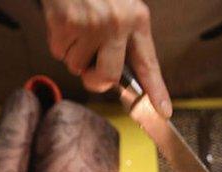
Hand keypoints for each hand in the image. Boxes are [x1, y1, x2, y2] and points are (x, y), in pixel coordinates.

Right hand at [42, 0, 171, 116]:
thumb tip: (116, 74)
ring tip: (76, 26)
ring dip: (73, 53)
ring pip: (77, 66)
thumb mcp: (121, 4)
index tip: (163, 111)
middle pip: (106, 77)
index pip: (148, 64)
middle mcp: (116, 24)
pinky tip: (63, 21)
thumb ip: (125, 36)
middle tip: (90, 68)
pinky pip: (59, 52)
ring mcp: (90, 25)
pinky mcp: (65, 24)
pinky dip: (58, 42)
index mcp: (136, 19)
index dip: (156, 91)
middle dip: (95, 79)